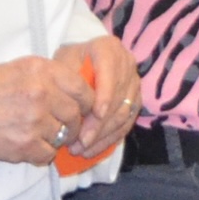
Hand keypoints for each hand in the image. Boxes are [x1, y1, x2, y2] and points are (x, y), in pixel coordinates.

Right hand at [0, 55, 95, 165]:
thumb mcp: (15, 68)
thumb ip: (46, 77)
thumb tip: (74, 91)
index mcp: (41, 70)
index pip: (83, 89)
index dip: (86, 103)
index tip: (80, 109)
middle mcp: (41, 93)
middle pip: (76, 115)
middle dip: (72, 125)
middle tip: (59, 127)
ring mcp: (34, 120)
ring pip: (63, 137)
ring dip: (54, 139)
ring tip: (36, 134)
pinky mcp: (24, 145)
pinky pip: (47, 155)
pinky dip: (40, 154)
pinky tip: (25, 145)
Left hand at [54, 35, 141, 157]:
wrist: (80, 61)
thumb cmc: (68, 62)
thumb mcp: (63, 63)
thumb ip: (69, 80)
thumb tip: (73, 108)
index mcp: (109, 49)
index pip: (111, 74)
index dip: (105, 96)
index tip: (96, 115)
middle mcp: (127, 64)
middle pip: (118, 99)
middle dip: (99, 124)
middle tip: (80, 142)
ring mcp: (134, 83)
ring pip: (123, 114)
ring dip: (103, 136)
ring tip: (81, 150)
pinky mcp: (135, 101)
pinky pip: (126, 124)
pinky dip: (109, 139)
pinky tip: (93, 150)